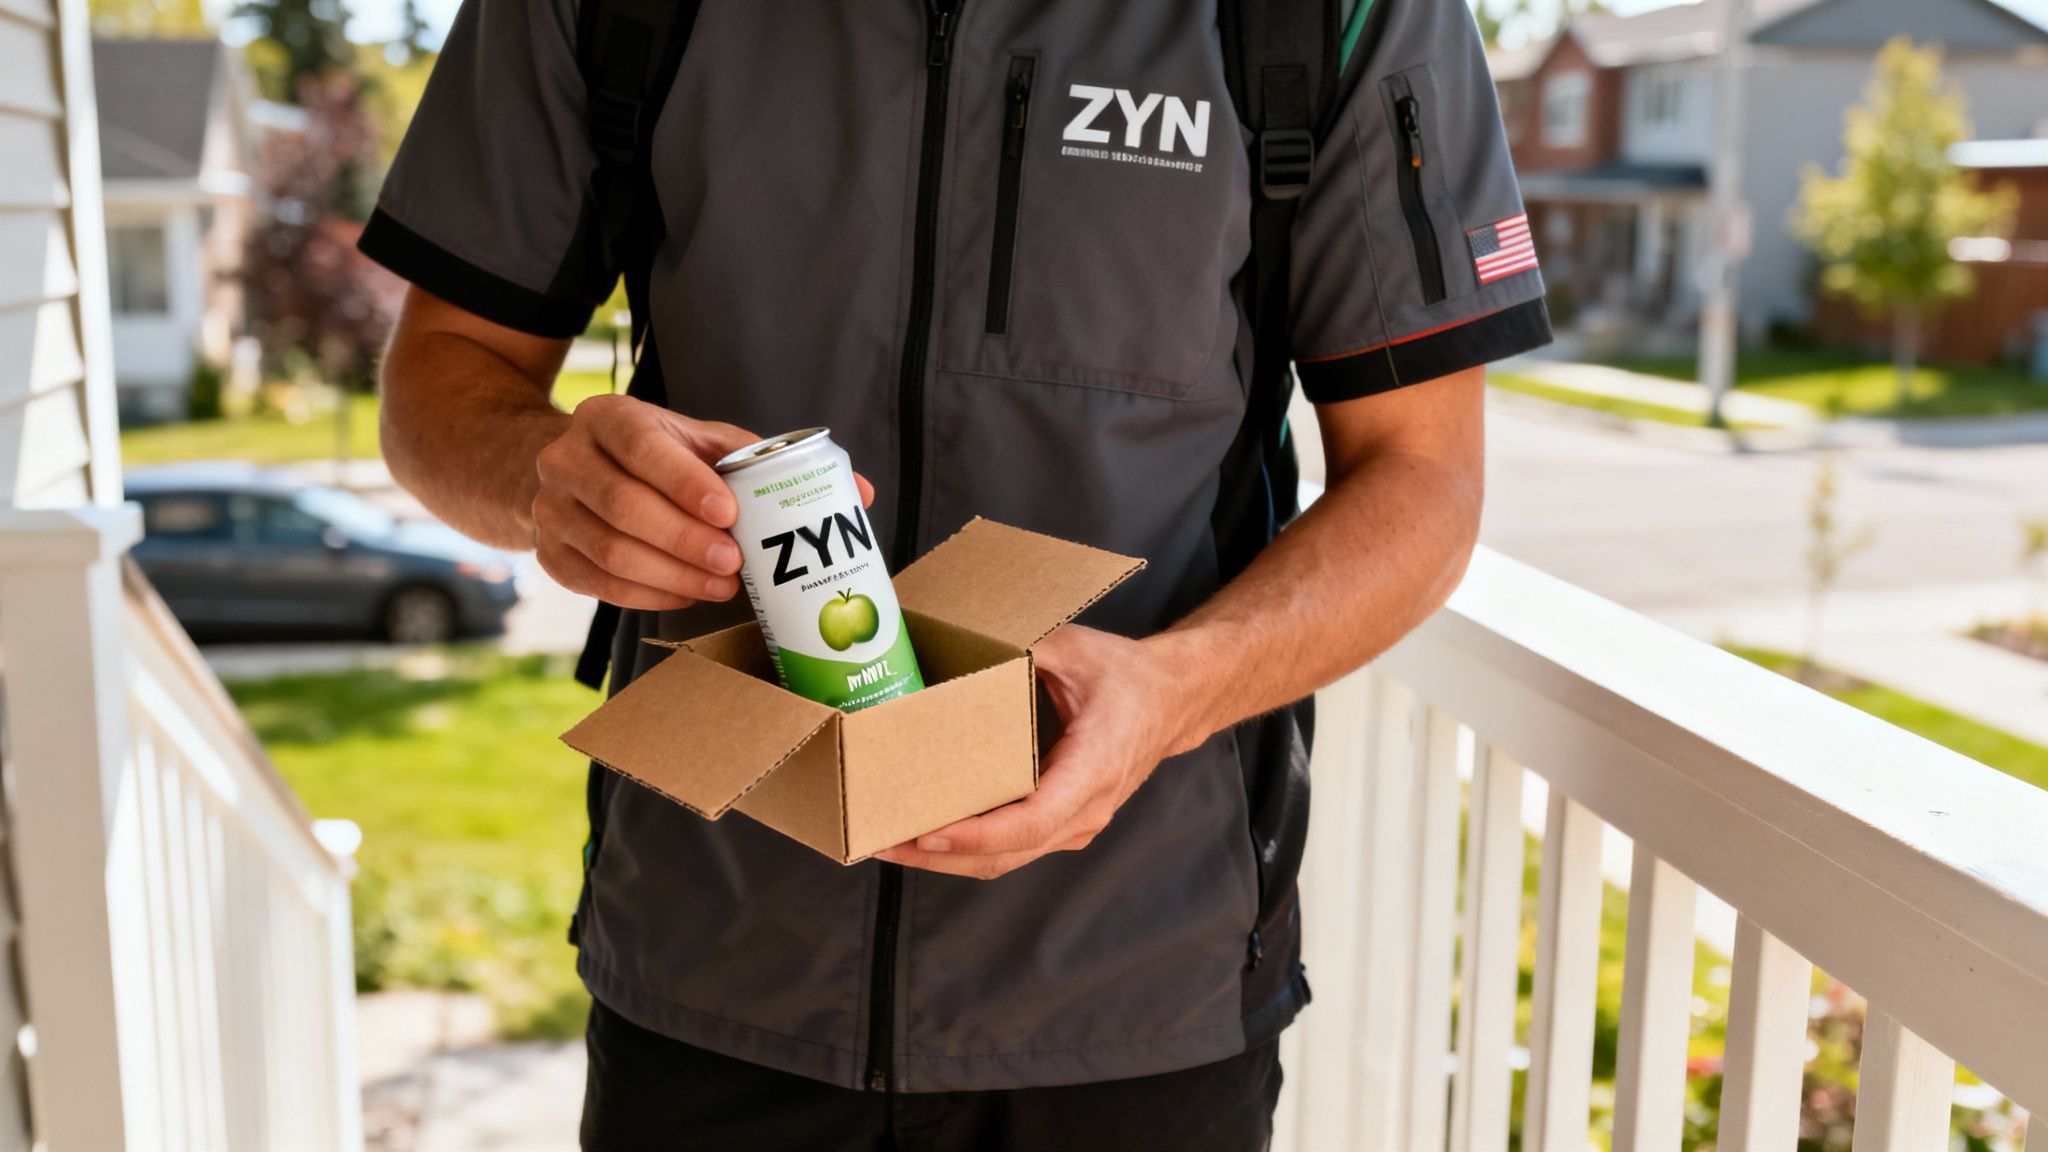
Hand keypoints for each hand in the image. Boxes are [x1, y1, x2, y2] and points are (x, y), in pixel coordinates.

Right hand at [533, 396, 872, 610]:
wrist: (578, 471)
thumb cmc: (658, 458)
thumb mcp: (702, 442)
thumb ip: (767, 461)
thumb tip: (858, 491)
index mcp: (611, 417)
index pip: (641, 446)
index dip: (684, 482)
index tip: (729, 513)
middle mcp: (568, 458)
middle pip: (623, 506)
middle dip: (684, 541)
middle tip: (735, 564)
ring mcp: (550, 509)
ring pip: (609, 551)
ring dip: (672, 575)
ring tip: (722, 584)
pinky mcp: (551, 555)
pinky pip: (598, 584)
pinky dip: (649, 595)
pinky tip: (690, 595)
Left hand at [873, 624, 1201, 879]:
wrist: (1173, 702)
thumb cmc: (1128, 678)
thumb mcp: (1078, 649)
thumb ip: (1027, 644)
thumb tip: (967, 636)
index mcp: (1093, 769)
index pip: (1031, 821)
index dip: (976, 834)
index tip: (928, 833)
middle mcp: (1085, 810)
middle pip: (1005, 853)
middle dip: (938, 854)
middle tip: (879, 840)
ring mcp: (1074, 825)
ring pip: (1004, 859)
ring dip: (945, 857)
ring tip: (888, 842)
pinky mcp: (1062, 823)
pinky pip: (1010, 847)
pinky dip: (965, 846)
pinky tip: (926, 831)